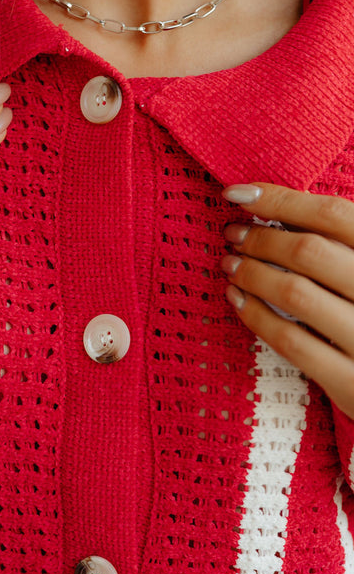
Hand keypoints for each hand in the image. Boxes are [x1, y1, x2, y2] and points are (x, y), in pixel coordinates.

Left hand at [221, 183, 353, 417]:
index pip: (332, 214)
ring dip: (252, 274)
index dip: (280, 199)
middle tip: (233, 234)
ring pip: (295, 294)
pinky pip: (290, 341)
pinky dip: (255, 316)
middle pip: (309, 251)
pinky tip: (237, 300)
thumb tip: (272, 206)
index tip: (237, 193)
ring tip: (230, 265)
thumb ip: (336, 240)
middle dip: (261, 239)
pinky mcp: (349, 380)